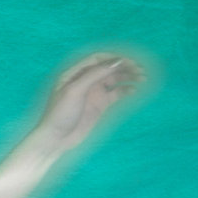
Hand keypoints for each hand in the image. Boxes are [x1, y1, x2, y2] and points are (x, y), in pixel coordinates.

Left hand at [31, 52, 148, 154]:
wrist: (55, 139)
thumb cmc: (60, 114)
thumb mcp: (75, 91)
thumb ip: (95, 74)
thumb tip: (116, 61)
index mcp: (74, 73)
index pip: (98, 59)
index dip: (113, 58)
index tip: (127, 62)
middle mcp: (85, 80)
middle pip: (109, 67)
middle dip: (125, 66)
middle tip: (140, 70)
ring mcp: (93, 92)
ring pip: (115, 79)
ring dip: (129, 76)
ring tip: (142, 78)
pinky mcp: (100, 104)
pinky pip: (117, 93)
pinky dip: (126, 89)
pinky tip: (134, 90)